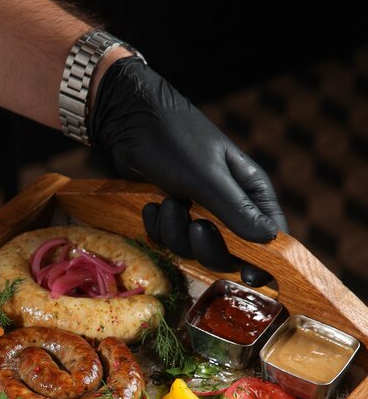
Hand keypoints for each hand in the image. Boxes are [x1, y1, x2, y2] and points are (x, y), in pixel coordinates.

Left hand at [90, 57, 286, 284]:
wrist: (127, 121)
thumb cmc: (174, 139)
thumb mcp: (206, 176)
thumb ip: (236, 210)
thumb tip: (269, 240)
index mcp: (249, 190)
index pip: (269, 235)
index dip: (262, 260)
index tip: (248, 276)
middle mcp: (227, 203)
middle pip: (229, 252)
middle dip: (206, 245)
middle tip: (194, 225)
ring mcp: (198, 210)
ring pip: (193, 248)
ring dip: (175, 231)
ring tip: (166, 201)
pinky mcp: (171, 213)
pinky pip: (168, 239)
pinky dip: (157, 226)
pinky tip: (150, 204)